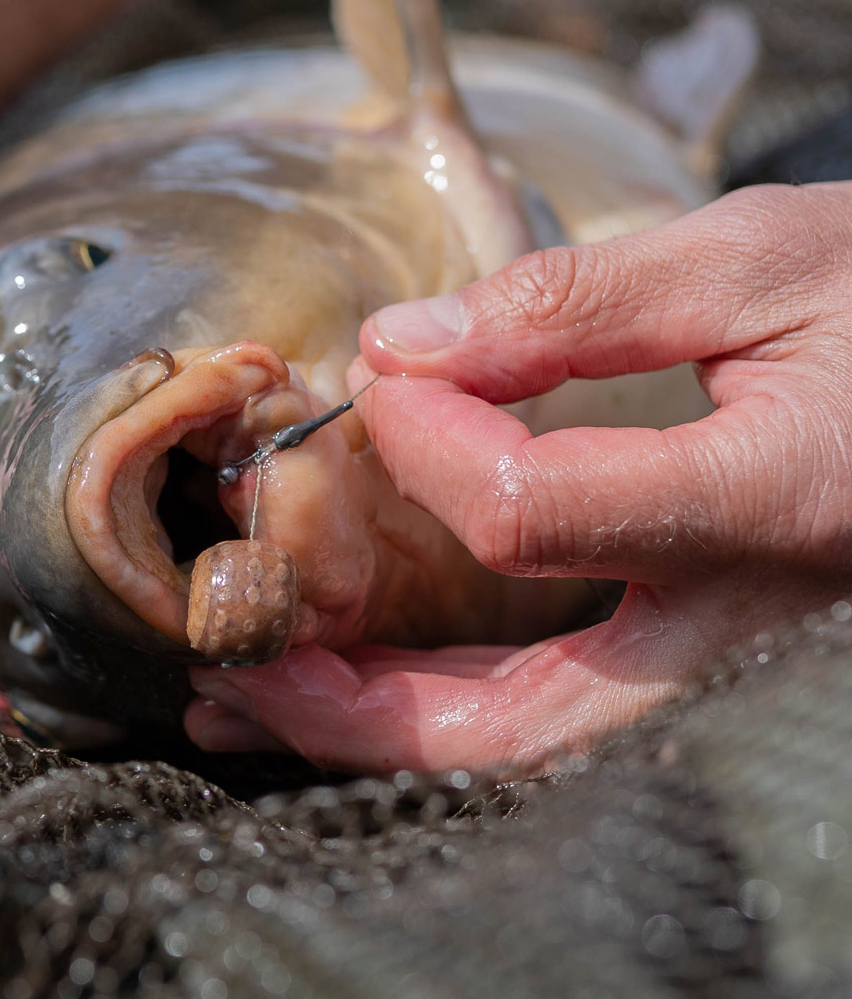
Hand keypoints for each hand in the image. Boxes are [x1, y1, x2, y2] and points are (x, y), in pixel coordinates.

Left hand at [187, 183, 851, 773]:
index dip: (428, 438)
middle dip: (355, 707)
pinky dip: (447, 694)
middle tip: (232, 674)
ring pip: (531, 740)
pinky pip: (558, 700)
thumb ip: (572, 305)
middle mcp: (736, 621)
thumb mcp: (753, 259)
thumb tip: (401, 349)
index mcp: (765, 507)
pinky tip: (365, 667)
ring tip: (259, 695)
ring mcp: (718, 654)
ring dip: (381, 726)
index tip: (389, 365)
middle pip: (517, 723)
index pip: (531, 511)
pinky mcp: (696, 643)